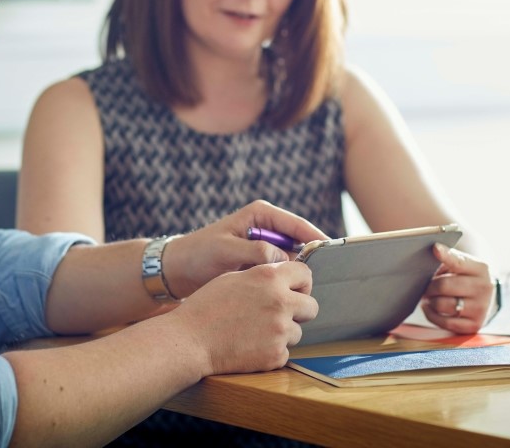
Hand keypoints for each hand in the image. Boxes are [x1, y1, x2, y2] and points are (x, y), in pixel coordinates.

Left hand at [163, 200, 327, 297]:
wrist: (178, 270)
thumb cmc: (198, 254)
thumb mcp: (226, 250)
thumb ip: (255, 252)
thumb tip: (284, 260)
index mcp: (260, 215)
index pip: (296, 224)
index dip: (315, 237)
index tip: (331, 250)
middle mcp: (265, 227)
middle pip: (298, 241)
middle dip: (310, 257)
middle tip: (326, 274)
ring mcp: (264, 245)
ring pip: (292, 257)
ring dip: (300, 271)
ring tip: (312, 287)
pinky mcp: (260, 262)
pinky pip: (281, 270)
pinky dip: (287, 279)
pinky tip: (294, 293)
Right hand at [169, 261, 317, 375]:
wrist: (190, 340)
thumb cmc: (206, 307)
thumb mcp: (235, 278)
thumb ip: (264, 276)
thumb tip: (284, 280)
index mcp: (270, 277)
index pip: (306, 273)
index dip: (300, 283)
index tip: (294, 290)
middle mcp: (280, 301)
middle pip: (312, 306)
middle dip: (298, 311)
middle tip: (278, 315)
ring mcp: (280, 330)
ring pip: (298, 332)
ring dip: (283, 333)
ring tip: (255, 332)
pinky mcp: (276, 355)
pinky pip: (285, 352)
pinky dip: (272, 351)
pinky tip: (251, 347)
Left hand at [419, 243, 494, 333]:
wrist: (483, 295)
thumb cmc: (465, 275)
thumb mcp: (463, 263)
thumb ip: (449, 258)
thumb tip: (434, 252)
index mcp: (481, 269)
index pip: (459, 262)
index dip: (446, 256)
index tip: (435, 249)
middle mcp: (484, 288)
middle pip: (444, 285)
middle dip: (429, 286)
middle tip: (425, 285)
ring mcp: (480, 308)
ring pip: (442, 305)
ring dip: (430, 300)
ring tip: (428, 296)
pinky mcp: (474, 325)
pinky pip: (444, 322)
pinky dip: (431, 314)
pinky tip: (429, 307)